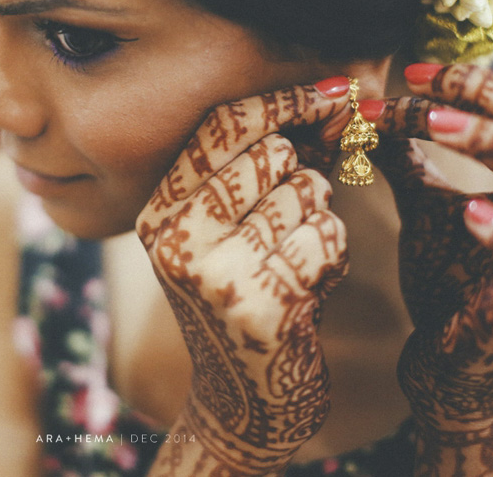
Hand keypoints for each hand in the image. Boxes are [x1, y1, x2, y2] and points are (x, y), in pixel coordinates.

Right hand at [136, 78, 351, 474]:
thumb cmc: (246, 298)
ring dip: (319, 219)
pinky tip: (310, 288)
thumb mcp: (226, 235)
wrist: (245, 399)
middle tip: (296, 215)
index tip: (332, 92)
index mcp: (159, 213)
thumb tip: (325, 99)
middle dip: (303, 174)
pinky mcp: (259, 305)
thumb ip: (252, 174)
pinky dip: (333, 254)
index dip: (281, 101)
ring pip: (306, 192)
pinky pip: (326, 237)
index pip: (219, 128)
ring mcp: (214, 273)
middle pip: (270, 153)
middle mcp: (176, 239)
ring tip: (295, 259)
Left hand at [367, 63, 492, 473]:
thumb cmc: (445, 270)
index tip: (413, 73)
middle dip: (487, 101)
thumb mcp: (420, 201)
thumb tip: (361, 105)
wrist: (449, 351)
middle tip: (422, 98)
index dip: (476, 82)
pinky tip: (468, 211)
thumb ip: (403, 154)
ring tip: (434, 132)